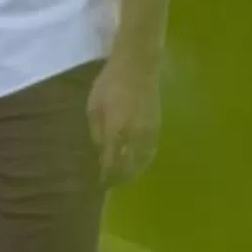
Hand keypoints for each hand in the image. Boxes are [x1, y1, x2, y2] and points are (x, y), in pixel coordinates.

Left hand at [89, 54, 162, 182]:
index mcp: (116, 131)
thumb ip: (96, 132)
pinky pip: (151, 152)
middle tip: (110, 185)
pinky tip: (138, 165)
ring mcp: (149, 133)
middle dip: (119, 178)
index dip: (106, 177)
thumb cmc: (110, 83)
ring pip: (142, 162)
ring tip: (123, 179)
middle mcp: (134, 136)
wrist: (138, 66)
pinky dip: (144, 162)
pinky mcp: (158, 127)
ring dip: (133, 173)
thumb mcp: (93, 107)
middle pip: (128, 167)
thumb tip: (100, 152)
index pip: (111, 164)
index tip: (99, 185)